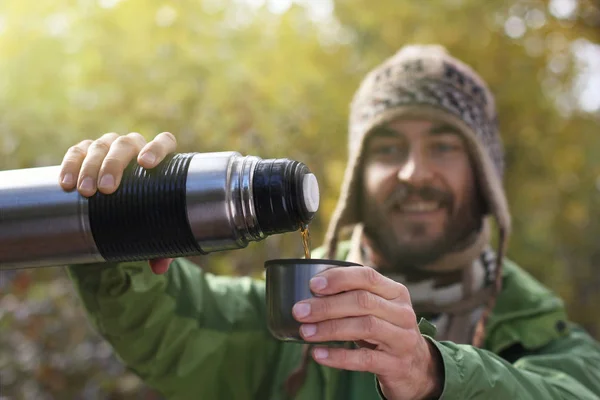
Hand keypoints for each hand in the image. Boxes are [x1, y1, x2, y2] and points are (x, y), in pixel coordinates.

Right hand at [58, 132, 177, 274]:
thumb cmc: (144, 214)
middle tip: (107, 189)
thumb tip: (159, 267)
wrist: (118, 204)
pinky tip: (66, 184)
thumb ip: (163, 246)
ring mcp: (110, 146)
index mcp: (159, 159)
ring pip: (100, 146)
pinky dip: (70, 165)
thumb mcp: (156, 230)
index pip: (164, 142)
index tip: (147, 164)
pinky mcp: (86, 151)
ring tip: (85, 192)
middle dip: (115, 164)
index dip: (157, 148)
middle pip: (126, 144)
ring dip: (91, 167)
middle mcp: (135, 147)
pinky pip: (77, 152)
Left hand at [292, 267, 443, 399]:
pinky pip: (364, 359)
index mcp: (395, 292)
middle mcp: (402, 312)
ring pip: (364, 327)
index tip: (313, 285)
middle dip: (327, 305)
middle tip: (300, 311)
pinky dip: (338, 356)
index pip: (367, 276)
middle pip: (362, 301)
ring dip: (329, 328)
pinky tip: (318, 354)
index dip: (339, 278)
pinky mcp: (396, 364)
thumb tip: (310, 290)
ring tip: (305, 332)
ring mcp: (402, 338)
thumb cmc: (387, 331)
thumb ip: (354, 296)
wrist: (417, 368)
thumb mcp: (378, 309)